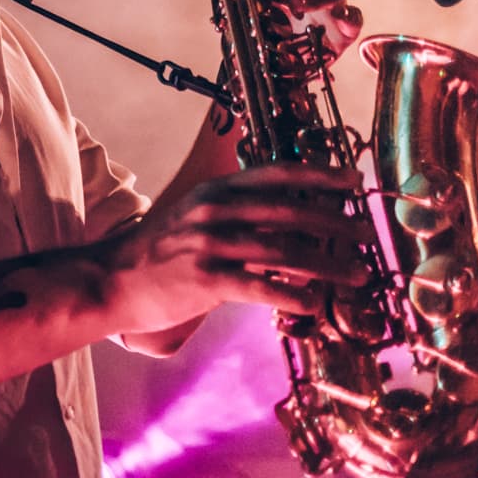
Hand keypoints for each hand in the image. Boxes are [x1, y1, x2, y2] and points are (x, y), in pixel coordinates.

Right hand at [96, 162, 375, 334]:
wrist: (109, 279)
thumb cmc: (157, 252)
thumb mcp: (195, 217)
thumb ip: (238, 215)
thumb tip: (291, 225)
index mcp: (214, 190)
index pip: (276, 173)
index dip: (320, 175)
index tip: (354, 181)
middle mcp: (214, 210)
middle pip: (290, 211)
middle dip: (336, 223)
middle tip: (367, 235)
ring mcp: (209, 244)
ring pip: (284, 251)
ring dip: (328, 264)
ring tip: (357, 275)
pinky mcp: (204, 281)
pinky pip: (261, 287)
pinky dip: (294, 295)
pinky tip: (316, 304)